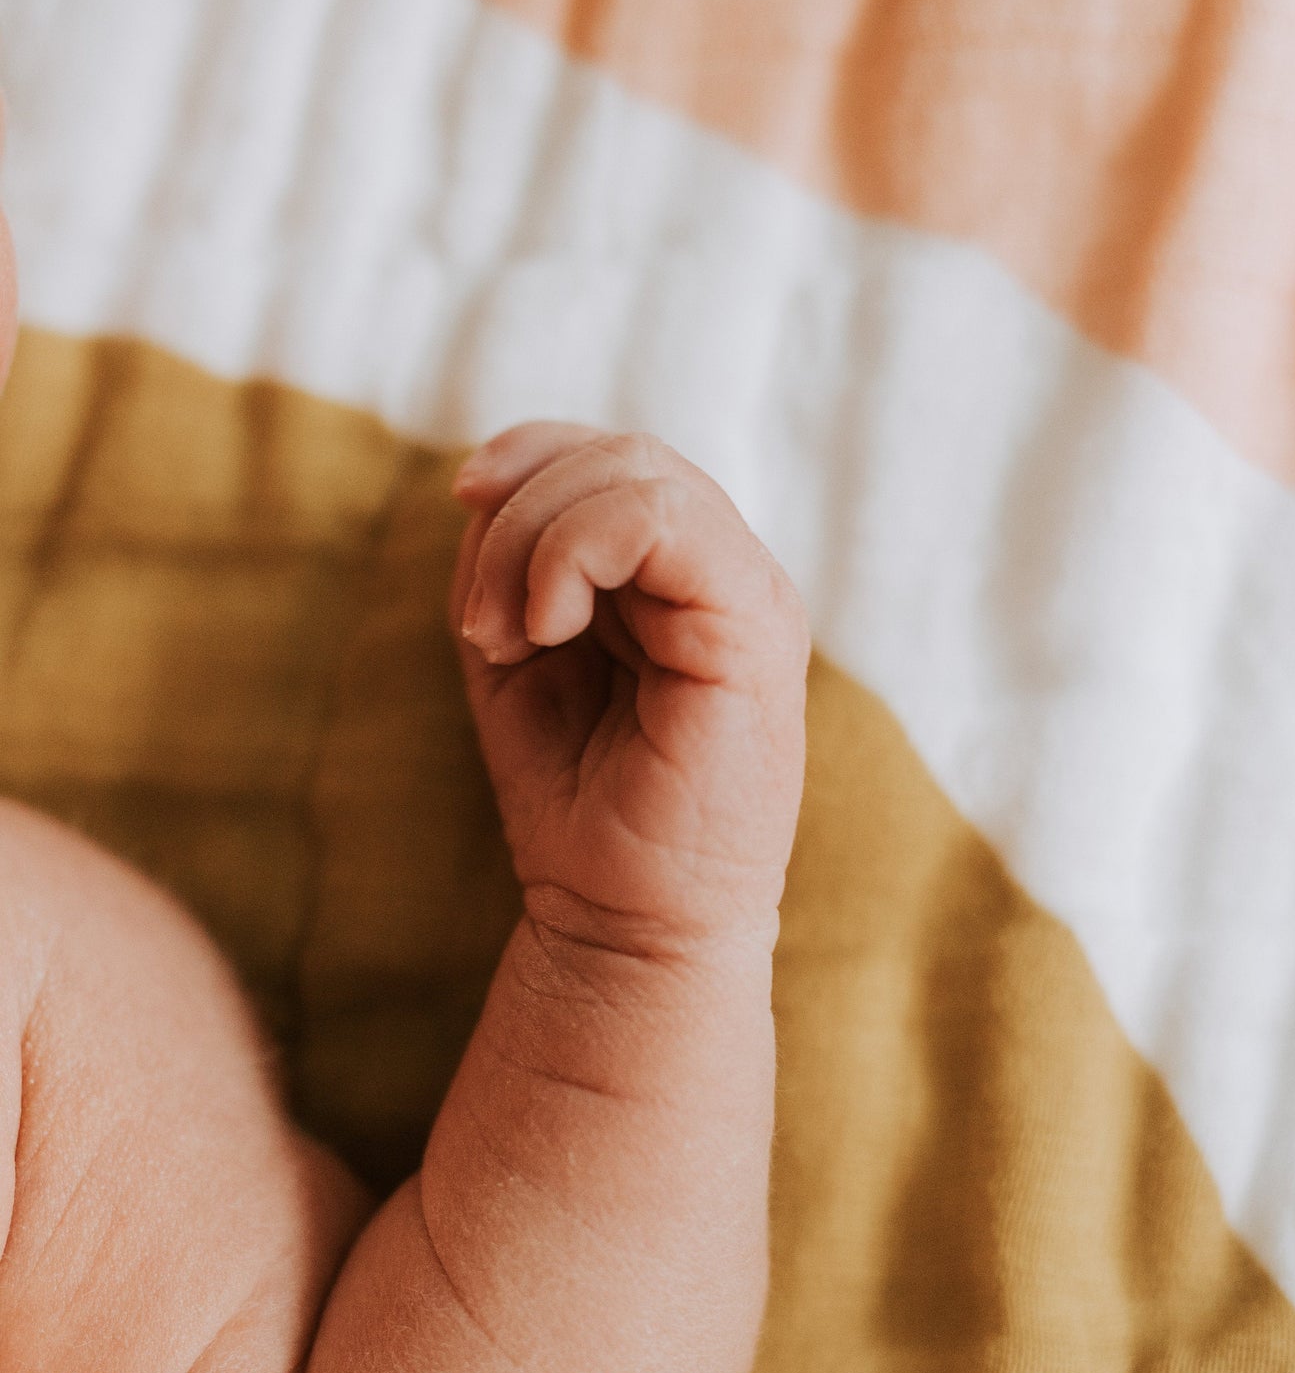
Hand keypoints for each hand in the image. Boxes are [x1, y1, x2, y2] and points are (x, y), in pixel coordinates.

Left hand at [450, 425, 808, 955]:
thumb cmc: (577, 801)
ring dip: (534, 539)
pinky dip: (577, 552)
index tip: (461, 510)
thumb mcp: (518, 650)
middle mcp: (728, 573)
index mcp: (683, 575)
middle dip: (517, 509)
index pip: (610, 453)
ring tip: (512, 637)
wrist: (627, 921)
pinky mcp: (755, 630)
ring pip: (637, 471)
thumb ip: (510, 557)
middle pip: (617, 451)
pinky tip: (548, 629)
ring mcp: (752, 596)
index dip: (526, 455)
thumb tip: (485, 481)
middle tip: (483, 621)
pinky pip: (664, 520)